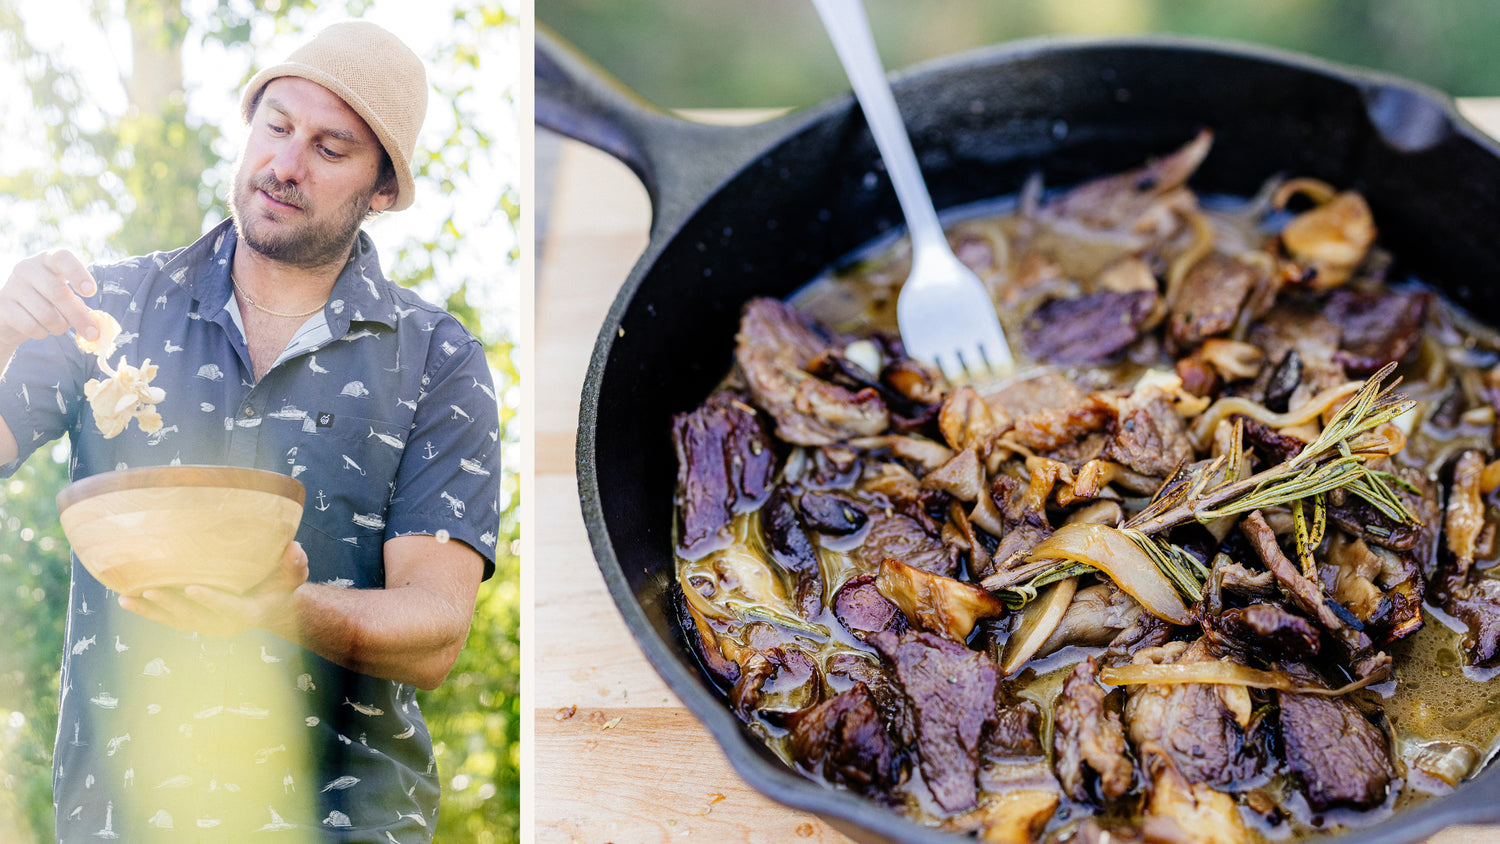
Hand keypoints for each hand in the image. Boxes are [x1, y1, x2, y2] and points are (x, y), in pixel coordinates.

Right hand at [0, 250, 98, 352]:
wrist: (10, 314)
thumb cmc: (46, 302)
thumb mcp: (63, 297)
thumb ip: (78, 306)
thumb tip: (94, 328)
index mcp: (47, 260)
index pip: (62, 258)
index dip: (78, 274)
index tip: (91, 292)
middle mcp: (27, 268)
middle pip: (58, 292)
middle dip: (78, 316)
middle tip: (92, 333)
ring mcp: (12, 286)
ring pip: (46, 314)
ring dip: (60, 327)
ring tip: (59, 327)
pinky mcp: (2, 306)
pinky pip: (31, 326)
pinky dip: (42, 333)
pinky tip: (41, 330)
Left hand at [118, 541, 310, 637]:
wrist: (268, 604)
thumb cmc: (280, 585)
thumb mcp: (293, 575)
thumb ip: (294, 565)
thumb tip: (294, 549)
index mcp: (247, 614)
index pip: (228, 608)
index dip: (210, 599)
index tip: (191, 588)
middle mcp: (222, 624)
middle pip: (193, 617)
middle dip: (171, 605)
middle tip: (151, 591)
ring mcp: (204, 624)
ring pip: (174, 620)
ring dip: (150, 610)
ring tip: (127, 599)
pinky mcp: (192, 619)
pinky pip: (167, 618)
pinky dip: (146, 610)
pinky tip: (125, 599)